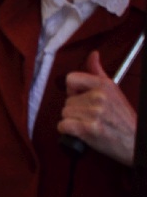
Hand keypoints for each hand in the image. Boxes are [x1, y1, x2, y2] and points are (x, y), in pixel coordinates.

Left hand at [59, 50, 136, 165]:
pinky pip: (63, 126)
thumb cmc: (122, 118)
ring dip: (72, 121)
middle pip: (67, 100)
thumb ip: (98, 72)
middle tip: (90, 116)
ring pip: (64, 113)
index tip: (81, 98)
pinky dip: (68, 131)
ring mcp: (94, 113)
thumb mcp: (113, 90)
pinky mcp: (89, 129)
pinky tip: (80, 132)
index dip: (73, 90)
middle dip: (75, 109)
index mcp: (103, 85)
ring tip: (88, 124)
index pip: (71, 79)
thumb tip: (93, 54)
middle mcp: (99, 97)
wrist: (134, 141)